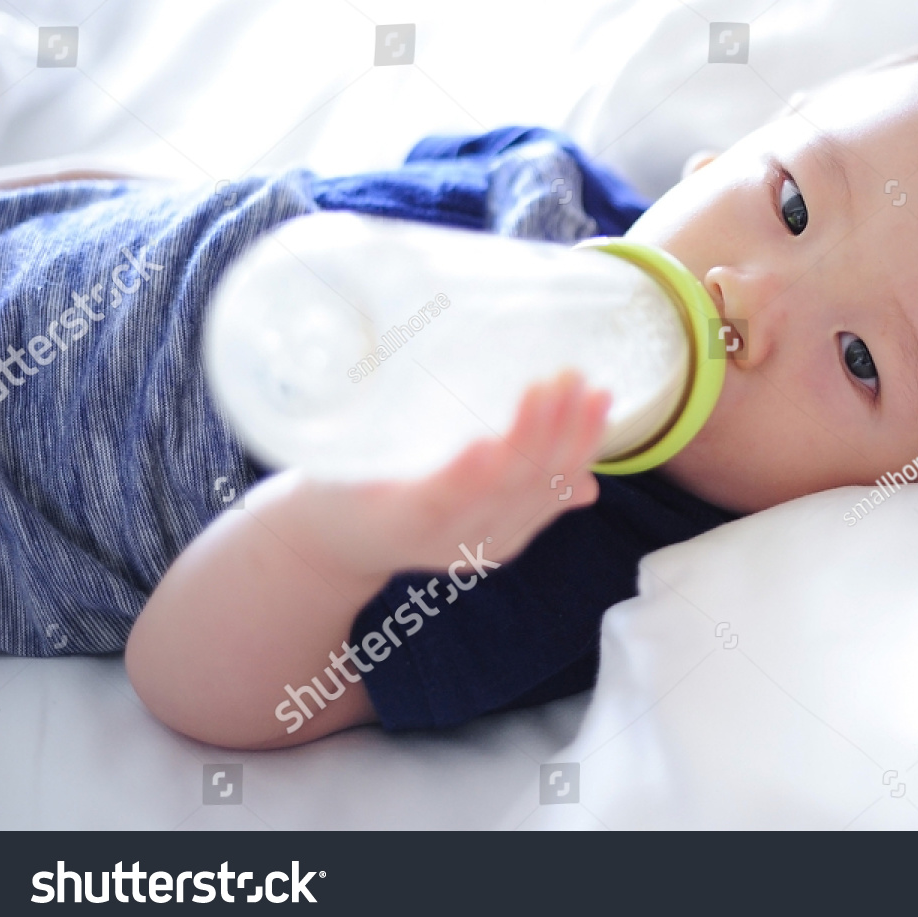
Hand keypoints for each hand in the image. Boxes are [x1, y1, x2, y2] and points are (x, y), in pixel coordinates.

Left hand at [269, 371, 611, 577]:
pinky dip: (470, 473)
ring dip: (528, 436)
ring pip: (503, 486)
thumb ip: (518, 482)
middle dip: (565, 428)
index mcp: (508, 529)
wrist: (317, 536)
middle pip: (539, 482)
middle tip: (573, 376)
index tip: (600, 392)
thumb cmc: (392, 495)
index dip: (586, 439)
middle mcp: (486, 540)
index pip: (561, 483)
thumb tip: (588, 484)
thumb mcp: (466, 490)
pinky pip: (445, 498)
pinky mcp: (402, 520)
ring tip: (541, 389)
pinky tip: (484, 445)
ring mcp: (444, 535)